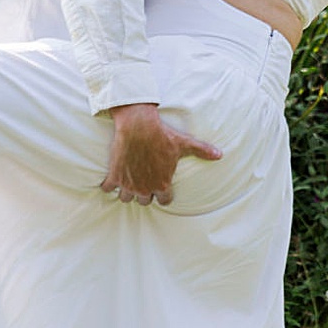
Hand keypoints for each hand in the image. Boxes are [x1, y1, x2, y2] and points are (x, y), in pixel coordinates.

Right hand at [100, 102, 219, 205]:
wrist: (138, 125)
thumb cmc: (163, 135)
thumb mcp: (184, 143)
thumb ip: (202, 151)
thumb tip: (220, 154)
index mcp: (162, 184)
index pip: (164, 201)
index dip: (163, 194)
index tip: (161, 187)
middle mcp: (145, 188)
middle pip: (144, 201)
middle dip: (145, 193)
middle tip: (144, 182)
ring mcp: (128, 184)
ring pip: (126, 198)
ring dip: (127, 192)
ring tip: (129, 182)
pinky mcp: (114, 176)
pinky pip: (107, 189)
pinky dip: (108, 185)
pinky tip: (112, 178)